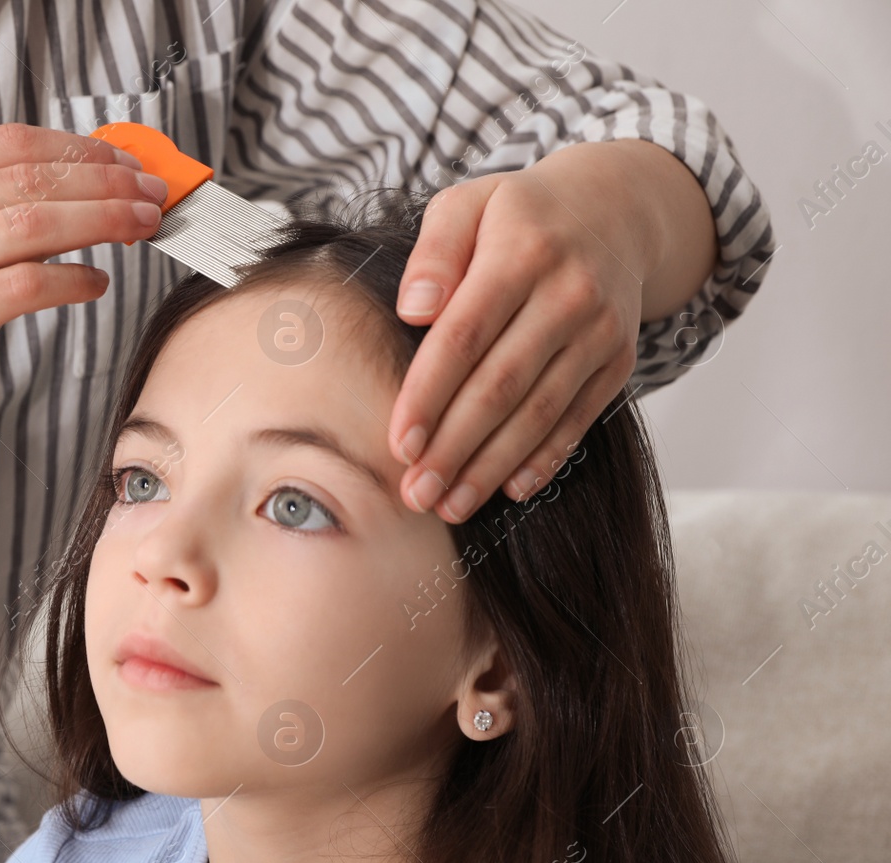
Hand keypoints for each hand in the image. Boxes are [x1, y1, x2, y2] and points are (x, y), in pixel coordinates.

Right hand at [0, 122, 166, 456]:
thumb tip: (97, 177)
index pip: (8, 144)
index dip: (79, 148)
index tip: (128, 163)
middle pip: (28, 180)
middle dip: (105, 183)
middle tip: (153, 194)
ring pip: (34, 225)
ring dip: (103, 221)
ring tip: (144, 227)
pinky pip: (28, 286)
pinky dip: (75, 280)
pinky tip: (98, 283)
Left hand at [385, 141, 687, 522]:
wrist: (617, 209)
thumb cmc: (517, 215)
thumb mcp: (467, 204)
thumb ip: (434, 251)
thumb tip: (412, 309)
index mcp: (521, 253)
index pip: (465, 336)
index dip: (430, 394)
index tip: (398, 443)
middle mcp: (569, 294)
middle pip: (502, 385)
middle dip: (455, 447)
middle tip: (414, 493)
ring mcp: (600, 331)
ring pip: (540, 411)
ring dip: (492, 466)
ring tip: (448, 505)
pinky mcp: (619, 360)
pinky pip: (579, 418)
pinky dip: (545, 458)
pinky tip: (508, 489)